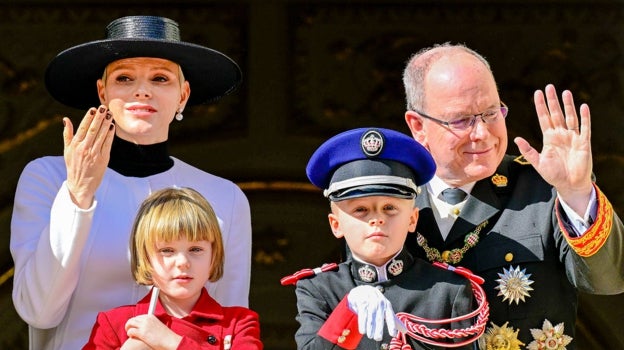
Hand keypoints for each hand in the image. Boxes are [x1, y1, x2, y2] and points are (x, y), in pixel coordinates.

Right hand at [63, 105, 114, 208]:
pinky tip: (112, 127)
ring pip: (101, 135)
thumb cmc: (73, 166)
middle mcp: (84, 148)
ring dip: (106, 124)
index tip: (93, 109)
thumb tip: (66, 119)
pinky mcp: (103, 159)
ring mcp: (93, 154)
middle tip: (103, 107)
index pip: (83, 128)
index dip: (88, 118)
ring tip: (110, 114)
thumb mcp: (67, 150)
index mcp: (75, 145)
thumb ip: (67, 134)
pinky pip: (107, 144)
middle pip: (93, 130)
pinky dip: (110, 135)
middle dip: (99, 118)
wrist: (80, 185)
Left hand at [125, 314, 181, 348]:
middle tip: (129, 329)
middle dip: (130, 324)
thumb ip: (151, 324)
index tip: (134, 325)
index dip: (135, 321)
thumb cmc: (166, 336)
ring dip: (128, 328)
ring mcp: (144, 325)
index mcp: (151, 317)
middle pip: (133, 319)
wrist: (170, 341)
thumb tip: (146, 328)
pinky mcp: (142, 333)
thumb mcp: (158, 326)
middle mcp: (147, 319)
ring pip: (130, 323)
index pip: (139, 316)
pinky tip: (132, 337)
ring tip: (129, 333)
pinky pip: (130, 331)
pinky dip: (129, 334)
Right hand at [347, 285, 399, 340]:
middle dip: (379, 329)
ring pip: (371, 316)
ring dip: (370, 327)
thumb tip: (405, 330)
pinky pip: (362, 314)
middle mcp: (380, 302)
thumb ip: (394, 319)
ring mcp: (370, 301)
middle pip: (379, 318)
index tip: (393, 334)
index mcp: (387, 305)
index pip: (390, 316)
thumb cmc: (376, 301)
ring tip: (370, 336)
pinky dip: (363, 323)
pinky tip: (363, 331)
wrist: (363, 289)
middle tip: (378, 338)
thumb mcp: (386, 308)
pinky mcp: (362, 301)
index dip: (392, 325)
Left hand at [514, 84, 592, 214]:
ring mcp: (572, 138)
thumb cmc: (554, 175)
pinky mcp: (583, 143)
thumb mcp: (538, 163)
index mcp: (549, 138)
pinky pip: (584, 128)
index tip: (537, 93)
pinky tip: (583, 106)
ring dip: (568, 105)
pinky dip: (584, 117)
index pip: (544, 118)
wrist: (570, 185)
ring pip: (570, 117)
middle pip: (556, 114)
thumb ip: (528, 151)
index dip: (541, 106)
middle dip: (552, 101)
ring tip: (565, 92)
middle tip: (549, 87)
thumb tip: (517, 138)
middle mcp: (560, 135)